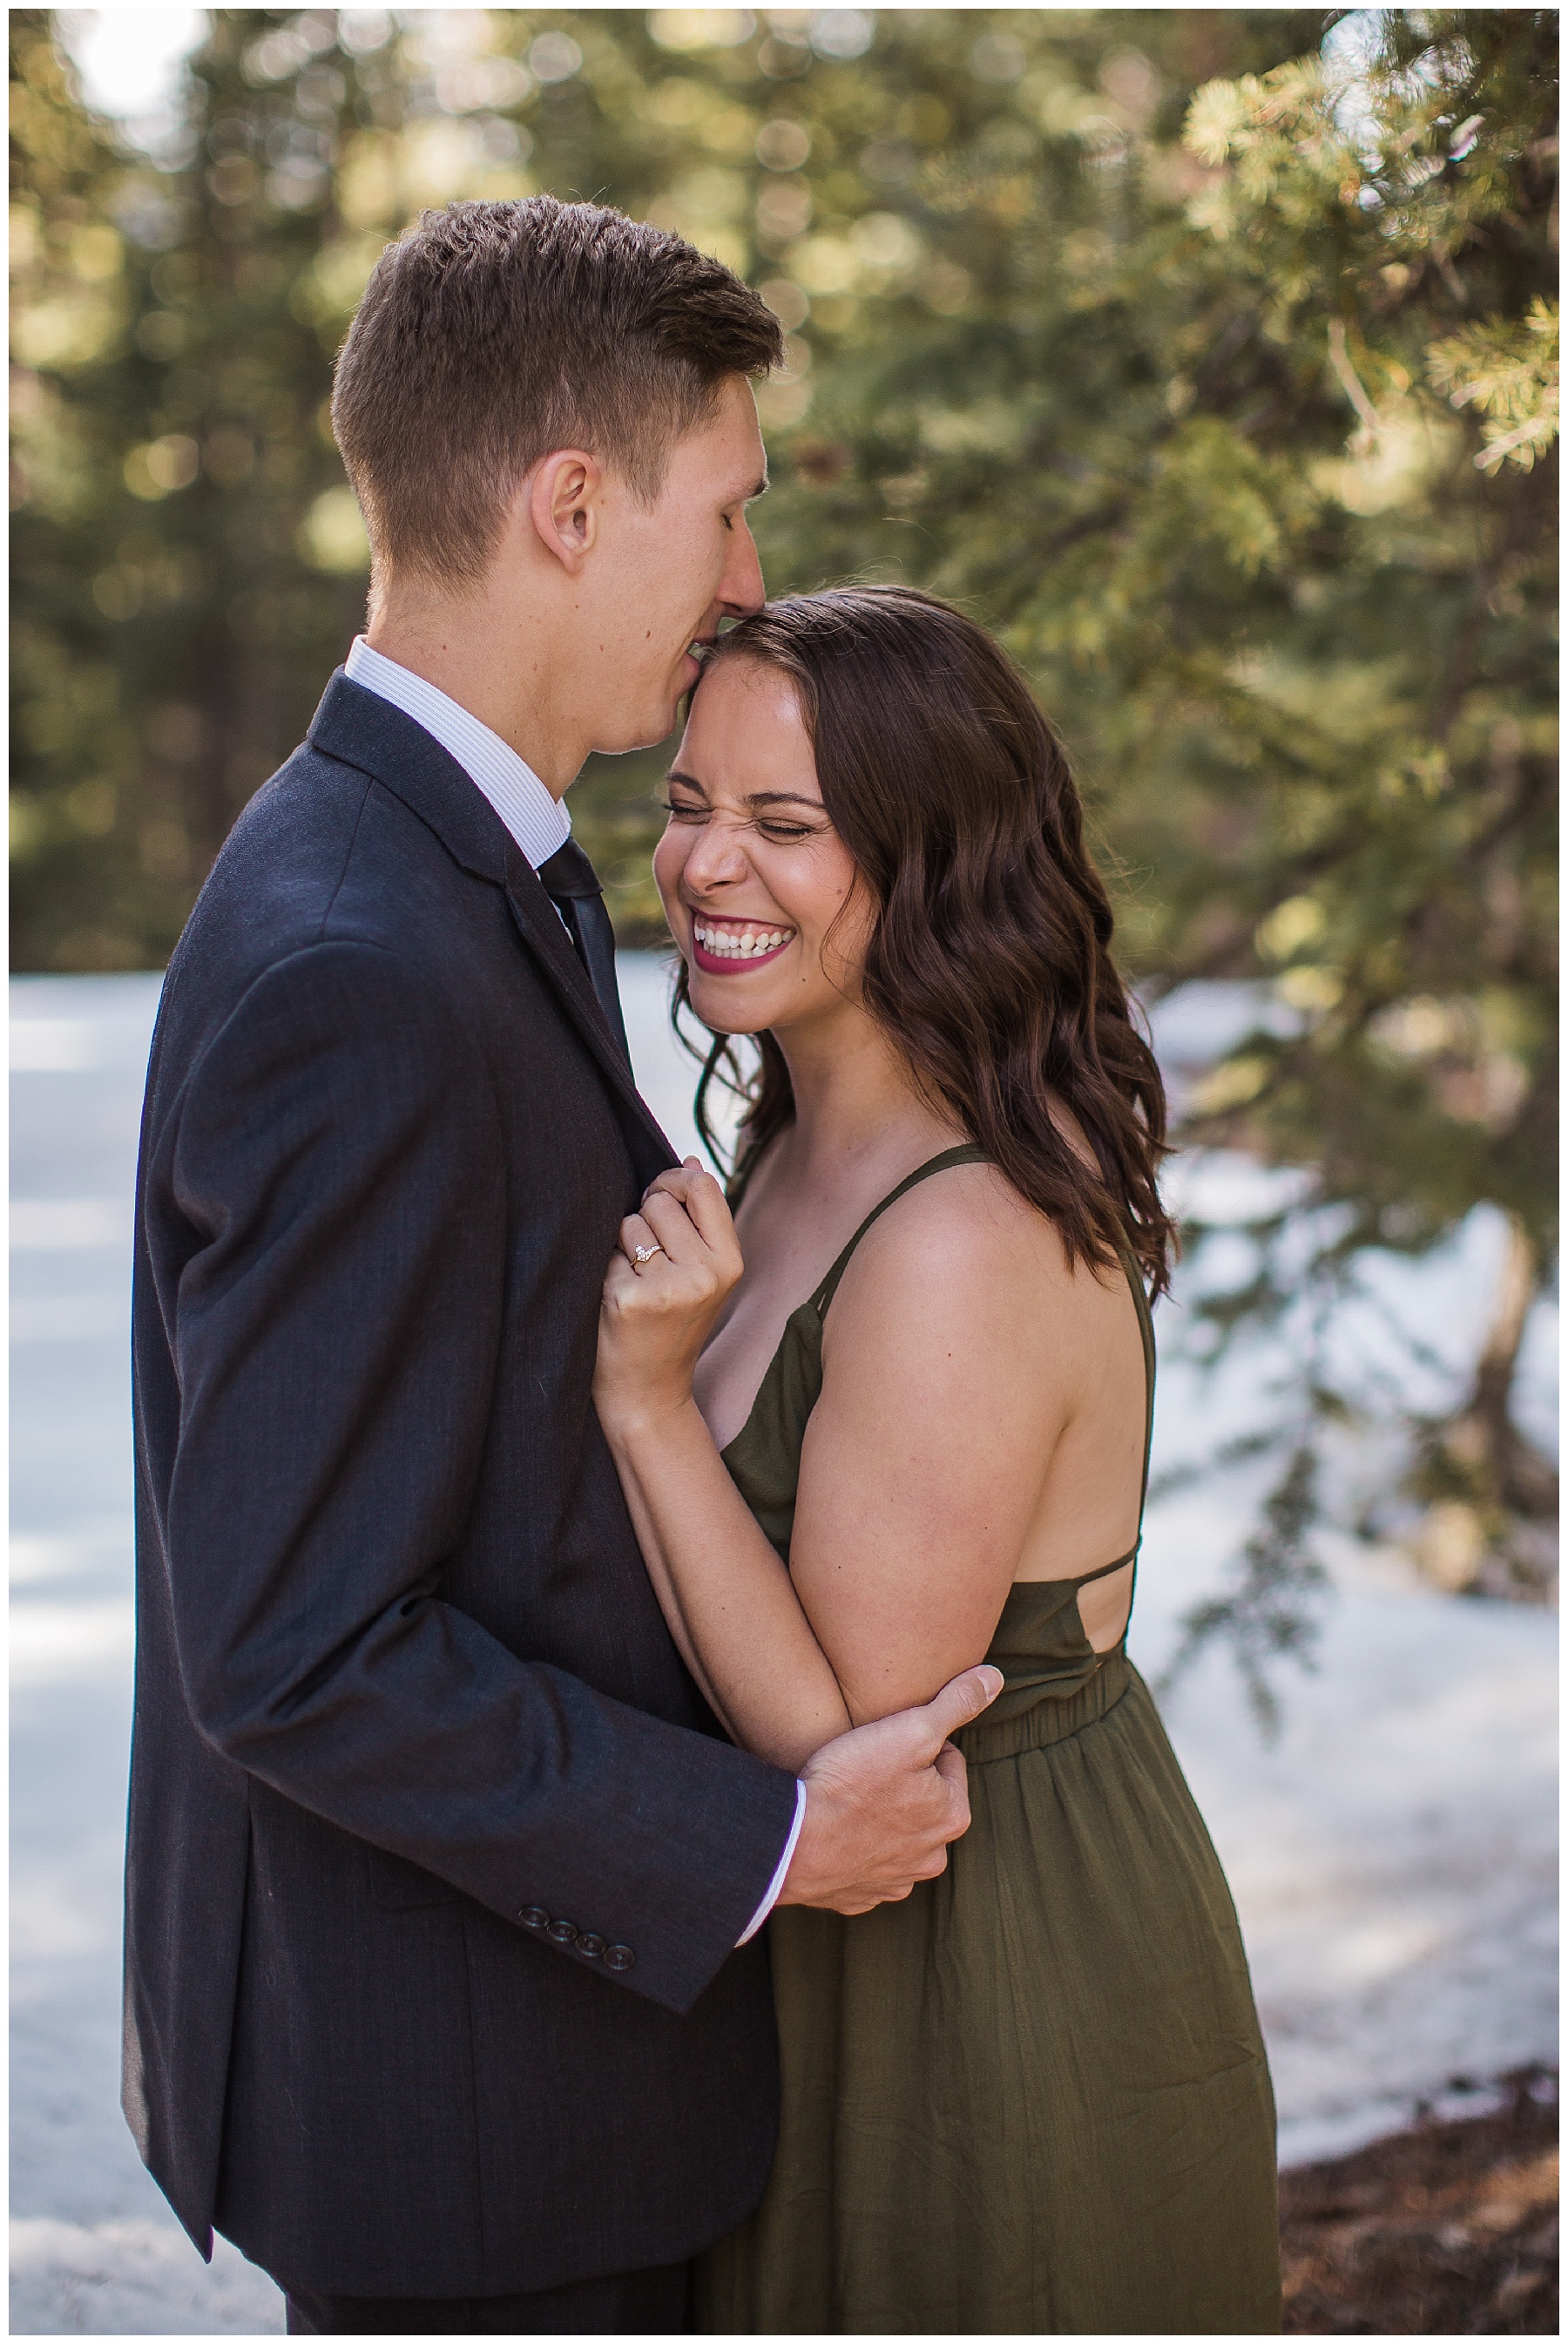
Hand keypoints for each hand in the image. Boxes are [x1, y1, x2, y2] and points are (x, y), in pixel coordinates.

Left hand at [595, 1159, 741, 1434]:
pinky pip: (609, 1253)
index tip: (657, 1198)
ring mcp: (669, 1288)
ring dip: (624, 1246)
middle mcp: (706, 1274)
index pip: (703, 1186)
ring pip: (630, 1223)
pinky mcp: (631, 1299)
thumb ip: (698, 1219)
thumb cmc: (671, 1325)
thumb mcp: (701, 1273)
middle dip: (645, 1220)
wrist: (648, 1391)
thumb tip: (692, 1161)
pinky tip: (619, 1300)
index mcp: (730, 1262)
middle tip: (648, 1262)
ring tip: (636, 1282)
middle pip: (660, 1202)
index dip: (673, 1181)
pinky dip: (607, 1271)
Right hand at [776, 1665, 1003, 1914]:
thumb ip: (957, 1703)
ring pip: (898, 1836)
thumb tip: (994, 1678)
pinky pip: (865, 1865)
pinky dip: (855, 1848)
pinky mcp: (859, 1898)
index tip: (887, 1742)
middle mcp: (931, 1857)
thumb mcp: (911, 1729)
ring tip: (850, 1798)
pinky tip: (835, 1830)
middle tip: (868, 1768)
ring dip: (882, 1819)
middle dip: (904, 1784)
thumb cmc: (853, 1782)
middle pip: (926, 1802)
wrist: (793, 1842)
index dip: (917, 1742)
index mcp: (952, 1816)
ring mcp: (895, 1882)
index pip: (948, 1760)